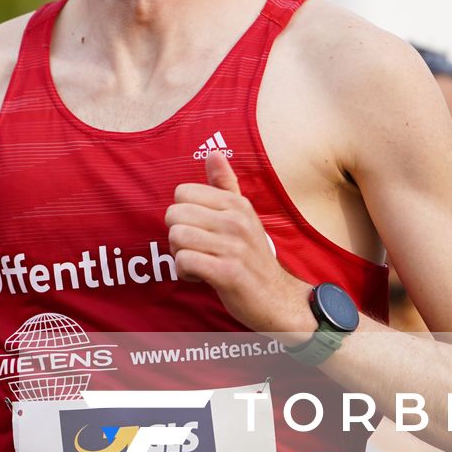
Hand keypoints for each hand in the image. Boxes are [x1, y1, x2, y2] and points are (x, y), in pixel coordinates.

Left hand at [165, 151, 311, 334]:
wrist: (277, 299)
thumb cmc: (252, 256)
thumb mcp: (243, 216)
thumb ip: (225, 185)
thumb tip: (213, 152)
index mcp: (237, 203)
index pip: (182, 192)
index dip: (182, 214)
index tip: (199, 230)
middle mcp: (236, 220)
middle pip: (174, 214)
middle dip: (177, 236)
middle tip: (196, 249)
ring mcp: (233, 246)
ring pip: (176, 237)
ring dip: (180, 256)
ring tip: (199, 263)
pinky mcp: (228, 273)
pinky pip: (184, 261)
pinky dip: (185, 273)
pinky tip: (200, 277)